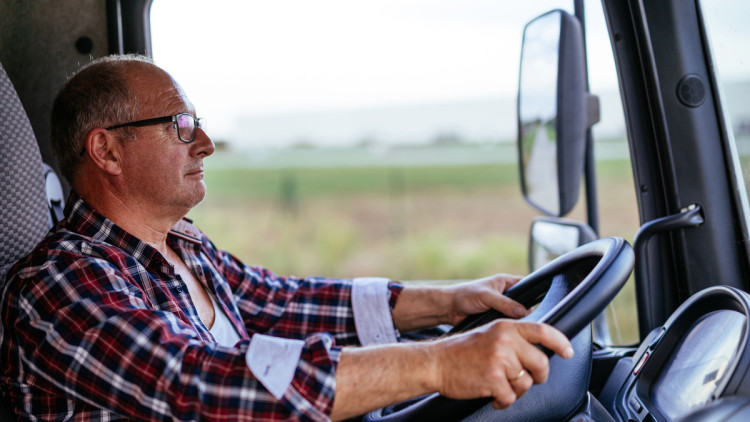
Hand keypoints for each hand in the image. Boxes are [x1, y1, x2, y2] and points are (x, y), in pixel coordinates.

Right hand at [431, 319, 572, 408]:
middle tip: (526, 378)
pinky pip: (511, 397)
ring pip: (526, 383)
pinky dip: (503, 401)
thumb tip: (539, 350)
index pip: (542, 331)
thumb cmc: (461, 351)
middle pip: (540, 363)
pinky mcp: (493, 380)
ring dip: (516, 390)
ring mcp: (500, 361)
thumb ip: (513, 338)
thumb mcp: (489, 333)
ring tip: (501, 386)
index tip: (567, 351)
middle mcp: (505, 341)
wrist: (436, 362)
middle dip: (537, 375)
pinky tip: (493, 396)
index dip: (560, 342)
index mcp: (506, 327)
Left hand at [444, 274, 526, 325]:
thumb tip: (523, 311)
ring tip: (517, 327)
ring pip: (518, 316)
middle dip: (527, 312)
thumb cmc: (465, 295)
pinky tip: (509, 332)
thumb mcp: (487, 297)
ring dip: (517, 322)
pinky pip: (508, 324)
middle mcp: (506, 294)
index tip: (539, 307)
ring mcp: (502, 307)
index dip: (534, 295)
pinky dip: (509, 328)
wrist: (450, 308)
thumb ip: (505, 303)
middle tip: (527, 321)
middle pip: (525, 304)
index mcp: (506, 282)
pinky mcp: (497, 318)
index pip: (527, 286)